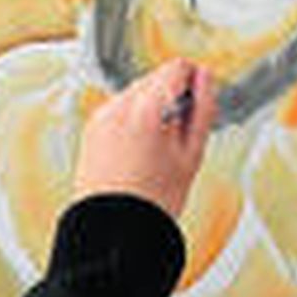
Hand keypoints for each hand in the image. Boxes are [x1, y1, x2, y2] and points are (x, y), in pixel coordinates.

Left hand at [72, 59, 216, 219]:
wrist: (114, 228)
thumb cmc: (154, 200)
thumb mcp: (192, 154)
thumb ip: (203, 109)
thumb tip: (205, 77)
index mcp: (146, 110)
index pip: (175, 68)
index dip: (192, 81)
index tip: (197, 101)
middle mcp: (117, 107)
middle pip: (154, 77)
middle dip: (170, 96)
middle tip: (179, 133)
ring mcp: (100, 117)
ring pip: (135, 92)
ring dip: (151, 106)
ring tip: (158, 146)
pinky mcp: (90, 128)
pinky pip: (118, 110)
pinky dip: (132, 119)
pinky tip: (139, 150)